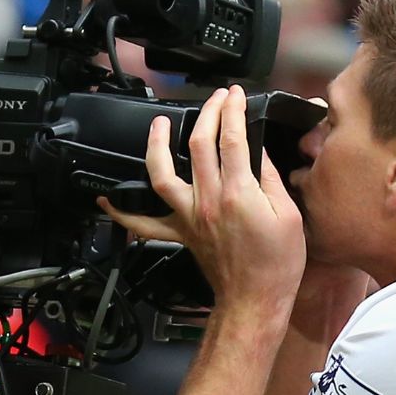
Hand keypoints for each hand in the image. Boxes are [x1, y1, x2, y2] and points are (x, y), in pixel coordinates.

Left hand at [100, 85, 305, 312]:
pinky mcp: (180, 233)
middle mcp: (208, 201)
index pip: (232, 138)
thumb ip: (269, 179)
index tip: (237, 95)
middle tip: (218, 98)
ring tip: (160, 124)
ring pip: (162, 175)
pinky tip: (108, 201)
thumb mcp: (288, 215)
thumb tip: (257, 152)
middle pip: (199, 144)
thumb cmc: (277, 263)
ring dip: (158, 145)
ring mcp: (189, 217)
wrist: (255, 299)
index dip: (234, 111)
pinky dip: (123, 212)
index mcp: (238, 194)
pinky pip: (144, 224)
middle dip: (208, 112)